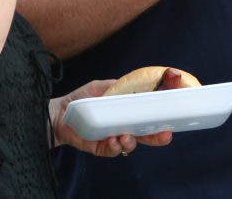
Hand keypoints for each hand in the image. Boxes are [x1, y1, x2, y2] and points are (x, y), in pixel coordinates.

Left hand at [50, 80, 172, 155]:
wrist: (58, 112)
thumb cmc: (82, 99)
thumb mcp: (103, 86)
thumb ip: (122, 85)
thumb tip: (143, 80)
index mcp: (128, 111)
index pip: (150, 111)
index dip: (163, 107)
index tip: (173, 102)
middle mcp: (124, 126)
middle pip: (147, 133)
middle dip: (159, 135)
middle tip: (167, 133)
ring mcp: (113, 137)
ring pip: (131, 144)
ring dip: (131, 141)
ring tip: (125, 136)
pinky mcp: (100, 147)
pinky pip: (111, 150)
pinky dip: (114, 146)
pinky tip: (113, 139)